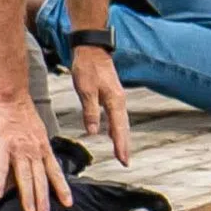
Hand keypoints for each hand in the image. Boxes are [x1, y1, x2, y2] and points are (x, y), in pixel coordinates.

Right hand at [0, 92, 67, 210]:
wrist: (11, 96)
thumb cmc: (22, 114)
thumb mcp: (38, 132)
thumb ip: (38, 148)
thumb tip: (40, 161)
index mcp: (43, 148)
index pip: (55, 172)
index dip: (62, 188)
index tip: (68, 203)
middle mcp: (34, 151)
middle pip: (41, 180)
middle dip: (44, 200)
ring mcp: (19, 149)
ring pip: (25, 177)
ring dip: (28, 196)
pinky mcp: (3, 145)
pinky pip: (2, 166)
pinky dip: (0, 181)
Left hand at [68, 43, 134, 168]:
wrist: (92, 48)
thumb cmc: (87, 67)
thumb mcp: (85, 90)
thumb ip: (90, 111)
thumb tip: (93, 132)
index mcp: (115, 101)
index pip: (119, 128)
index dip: (121, 145)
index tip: (123, 160)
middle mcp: (119, 100)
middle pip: (124, 127)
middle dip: (124, 144)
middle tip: (125, 161)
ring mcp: (117, 97)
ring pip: (121, 122)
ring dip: (121, 137)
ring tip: (121, 151)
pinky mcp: (112, 94)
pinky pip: (116, 115)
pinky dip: (116, 126)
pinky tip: (112, 132)